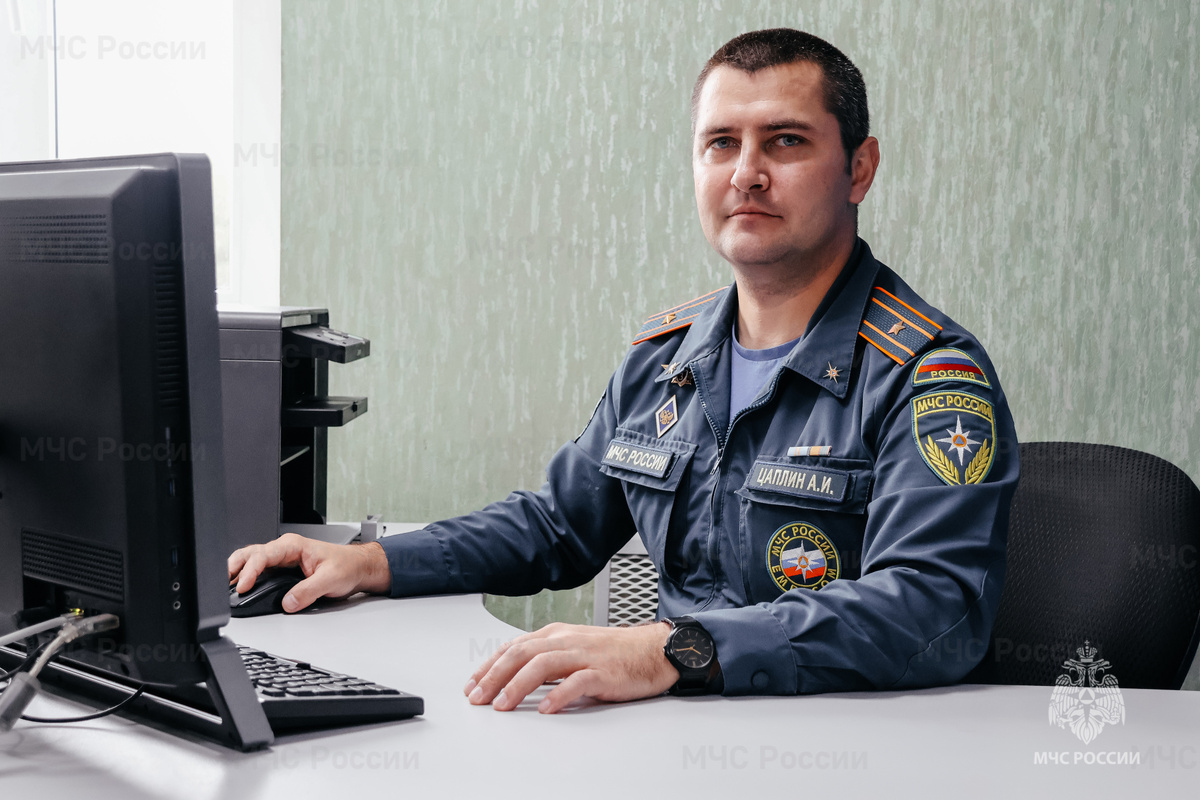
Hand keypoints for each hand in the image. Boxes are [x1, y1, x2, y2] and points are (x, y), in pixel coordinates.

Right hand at [227, 533, 391, 611]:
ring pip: (251, 561)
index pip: (264, 555)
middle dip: (234, 566)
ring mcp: (281, 559)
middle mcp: (284, 550)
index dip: (250, 571)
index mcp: (293, 546)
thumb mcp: (330, 579)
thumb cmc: (347, 566)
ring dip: (237, 572)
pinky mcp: (282, 570)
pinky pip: (259, 571)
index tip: (243, 586)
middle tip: (222, 583)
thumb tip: (288, 602)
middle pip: (250, 554)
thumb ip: (308, 591)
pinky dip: (246, 578)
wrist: (357, 567)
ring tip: (225, 586)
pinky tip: (239, 588)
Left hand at [464, 622, 678, 713]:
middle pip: (522, 653)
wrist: (652, 651)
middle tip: (477, 698)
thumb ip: (546, 658)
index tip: (472, 684)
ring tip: (502, 705)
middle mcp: (567, 640)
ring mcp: (585, 655)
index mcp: (556, 634)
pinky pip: (577, 682)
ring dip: (518, 685)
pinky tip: (546, 708)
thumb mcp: (573, 648)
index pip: (513, 647)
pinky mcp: (603, 672)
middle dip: (494, 676)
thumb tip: (512, 676)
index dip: (489, 666)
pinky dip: (559, 695)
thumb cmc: (613, 653)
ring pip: (543, 665)